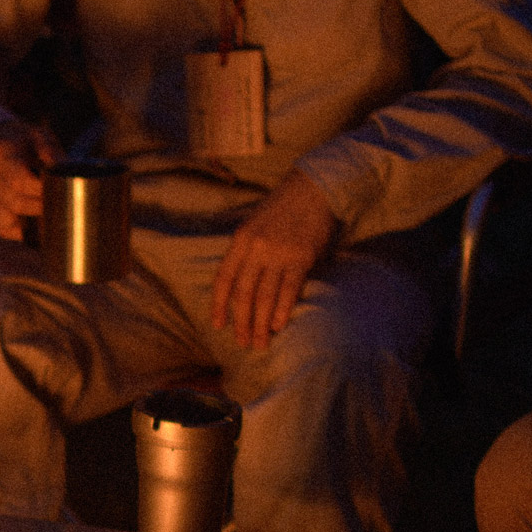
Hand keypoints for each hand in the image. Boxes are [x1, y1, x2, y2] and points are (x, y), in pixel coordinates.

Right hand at [0, 123, 58, 241]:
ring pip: (7, 220)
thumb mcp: (37, 135)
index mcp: (0, 153)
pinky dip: (21, 231)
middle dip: (39, 208)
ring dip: (31, 222)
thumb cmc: (19, 141)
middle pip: (14, 202)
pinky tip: (34, 224)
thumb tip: (63, 170)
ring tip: (48, 216)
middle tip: (59, 208)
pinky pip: (2, 228)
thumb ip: (50, 150)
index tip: (60, 194)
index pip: (20, 180)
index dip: (41, 192)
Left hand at [211, 172, 338, 351]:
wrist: (312, 188)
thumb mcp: (253, 225)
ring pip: (265, 297)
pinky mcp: (301, 258)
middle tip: (242, 343)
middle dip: (241, 322)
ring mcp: (279, 254)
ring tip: (259, 342)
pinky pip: (289, 290)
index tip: (218, 325)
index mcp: (240, 240)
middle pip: (244, 294)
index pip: (224, 279)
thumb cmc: (281, 209)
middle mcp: (256, 248)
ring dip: (260, 323)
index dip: (219, 305)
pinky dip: (282, 310)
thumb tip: (237, 287)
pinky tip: (277, 326)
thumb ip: (244, 252)